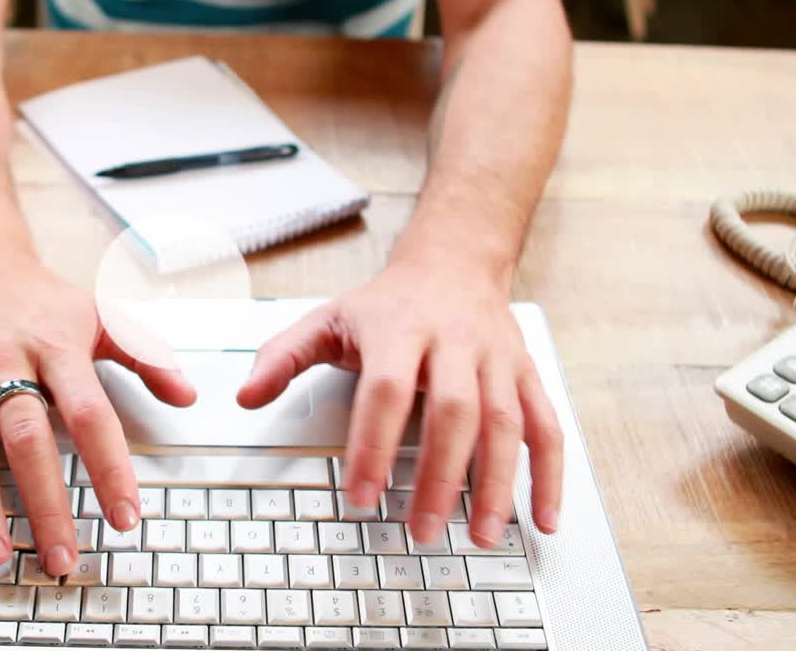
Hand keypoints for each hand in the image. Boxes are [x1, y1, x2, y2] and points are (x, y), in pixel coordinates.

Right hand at [0, 251, 195, 575]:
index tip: (125, 516)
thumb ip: (146, 356)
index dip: (109, 467)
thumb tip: (187, 396)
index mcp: (55, 344)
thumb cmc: (39, 297)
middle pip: (24, 436)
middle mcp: (2, 357)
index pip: (89, 413)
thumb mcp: (100, 315)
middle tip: (62, 557)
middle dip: (44, 502)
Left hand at [237, 258, 561, 547]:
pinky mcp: (527, 374)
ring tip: (480, 535)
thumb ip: (283, 357)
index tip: (360, 495)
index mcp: (399, 330)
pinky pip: (546, 426)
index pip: (385, 392)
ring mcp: (498, 359)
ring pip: (505, 424)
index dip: (373, 445)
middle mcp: (454, 343)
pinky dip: (549, 476)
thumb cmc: (387, 303)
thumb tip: (245, 395)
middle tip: (421, 530)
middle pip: (454, 413)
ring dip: (497, 484)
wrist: (453, 261)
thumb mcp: (327, 319)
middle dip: (440, 477)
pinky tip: (542, 519)